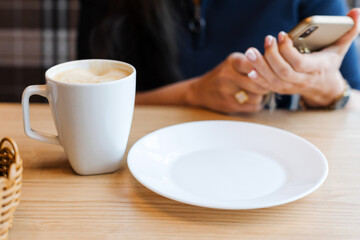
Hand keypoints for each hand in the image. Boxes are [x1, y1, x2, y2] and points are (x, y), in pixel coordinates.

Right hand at [186, 53, 268, 112]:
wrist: (200, 91)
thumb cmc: (223, 75)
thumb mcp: (233, 63)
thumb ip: (252, 62)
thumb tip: (276, 66)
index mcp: (232, 62)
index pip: (255, 63)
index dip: (265, 68)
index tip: (268, 70)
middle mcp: (228, 75)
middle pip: (259, 82)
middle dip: (266, 84)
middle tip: (266, 83)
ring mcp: (227, 91)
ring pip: (258, 95)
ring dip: (261, 95)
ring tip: (255, 91)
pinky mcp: (229, 105)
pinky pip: (253, 106)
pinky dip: (255, 103)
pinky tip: (249, 99)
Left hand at [244, 8, 359, 107]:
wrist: (324, 87)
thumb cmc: (329, 63)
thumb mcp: (340, 48)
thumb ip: (349, 31)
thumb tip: (356, 12)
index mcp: (317, 68)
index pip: (300, 63)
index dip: (288, 50)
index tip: (281, 35)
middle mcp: (303, 80)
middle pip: (283, 72)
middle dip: (271, 56)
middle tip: (265, 40)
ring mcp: (291, 87)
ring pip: (273, 80)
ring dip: (259, 66)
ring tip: (250, 52)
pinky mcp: (282, 89)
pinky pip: (268, 87)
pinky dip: (258, 79)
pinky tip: (250, 69)